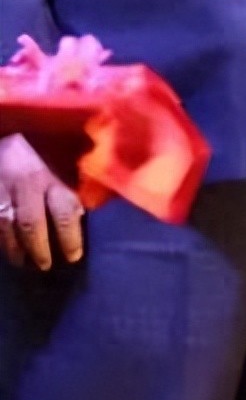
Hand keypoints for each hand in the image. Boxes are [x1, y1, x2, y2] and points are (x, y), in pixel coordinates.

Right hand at [0, 133, 84, 269]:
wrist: (5, 133)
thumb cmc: (38, 148)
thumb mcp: (59, 160)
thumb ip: (70, 184)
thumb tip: (83, 213)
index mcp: (51, 176)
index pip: (64, 211)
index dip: (70, 237)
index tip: (73, 256)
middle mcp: (25, 183)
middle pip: (30, 224)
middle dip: (38, 249)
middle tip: (45, 265)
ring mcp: (0, 190)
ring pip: (5, 226)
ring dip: (13, 249)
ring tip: (22, 261)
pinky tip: (5, 247)